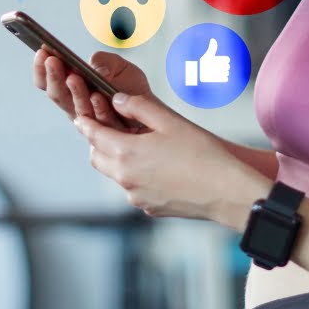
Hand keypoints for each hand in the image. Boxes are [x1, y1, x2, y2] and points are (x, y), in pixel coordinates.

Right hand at [32, 47, 149, 131]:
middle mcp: (75, 106)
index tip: (41, 52)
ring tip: (72, 76)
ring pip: (75, 108)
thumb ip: (104, 61)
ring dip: (73, 91)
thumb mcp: (118, 65)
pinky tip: (96, 95)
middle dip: (52, 76)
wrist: (152, 110)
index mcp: (72, 89)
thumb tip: (94, 68)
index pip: (47, 81)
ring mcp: (89, 121)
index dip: (41, 68)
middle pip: (57, 94)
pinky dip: (97, 107)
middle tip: (51, 60)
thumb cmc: (130, 89)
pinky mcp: (105, 133)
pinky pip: (99, 121)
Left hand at [74, 93, 258, 222]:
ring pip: (115, 175)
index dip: (86, 123)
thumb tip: (117, 100)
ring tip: (137, 146)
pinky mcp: (150, 208)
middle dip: (98, 142)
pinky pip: (134, 189)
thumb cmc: (202, 154)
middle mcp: (126, 178)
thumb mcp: (169, 121)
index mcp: (126, 153)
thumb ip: (138, 107)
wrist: (227, 192)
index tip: (81, 116)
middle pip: (98, 158)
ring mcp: (137, 197)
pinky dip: (136, 176)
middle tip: (107, 127)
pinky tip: (158, 166)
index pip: (94, 136)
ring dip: (117, 160)